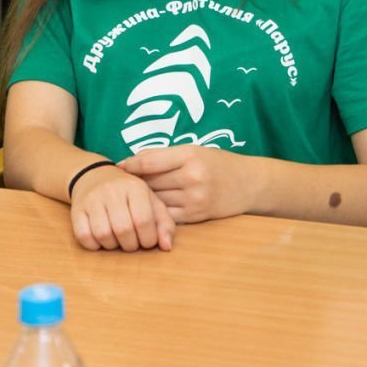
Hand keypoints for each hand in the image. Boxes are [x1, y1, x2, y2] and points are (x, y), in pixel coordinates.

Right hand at [68, 165, 173, 251]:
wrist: (94, 176)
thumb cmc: (128, 195)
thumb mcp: (150, 202)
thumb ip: (164, 223)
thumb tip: (166, 246)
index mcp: (135, 187)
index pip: (143, 220)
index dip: (148, 239)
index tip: (147, 240)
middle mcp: (112, 190)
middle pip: (123, 229)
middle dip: (131, 245)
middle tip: (132, 242)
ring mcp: (92, 199)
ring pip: (103, 234)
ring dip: (112, 246)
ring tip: (117, 239)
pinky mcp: (77, 210)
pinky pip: (83, 236)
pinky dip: (94, 245)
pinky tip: (101, 239)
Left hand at [118, 145, 255, 224]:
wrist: (249, 184)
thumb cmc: (218, 163)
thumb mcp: (194, 150)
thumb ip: (165, 156)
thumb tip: (131, 162)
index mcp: (190, 156)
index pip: (149, 161)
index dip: (130, 165)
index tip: (117, 166)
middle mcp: (192, 177)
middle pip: (150, 182)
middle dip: (134, 183)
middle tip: (118, 183)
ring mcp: (194, 199)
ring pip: (156, 200)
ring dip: (142, 199)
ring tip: (130, 197)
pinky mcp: (196, 216)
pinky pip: (167, 215)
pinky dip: (155, 212)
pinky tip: (148, 209)